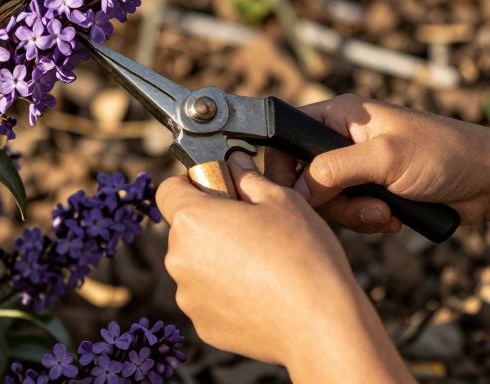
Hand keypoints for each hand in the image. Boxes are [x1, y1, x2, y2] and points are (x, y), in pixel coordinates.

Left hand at [156, 153, 410, 380]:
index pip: (168, 190)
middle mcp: (179, 259)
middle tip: (253, 228)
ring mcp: (189, 297)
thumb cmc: (303, 255)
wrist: (321, 324)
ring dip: (218, 261)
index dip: (193, 184)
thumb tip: (234, 163)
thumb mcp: (281, 200)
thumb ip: (248, 177)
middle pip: (185, 230)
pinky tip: (261, 294)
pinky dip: (226, 294)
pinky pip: (208, 298)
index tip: (220, 189)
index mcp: (192, 220)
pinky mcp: (203, 326)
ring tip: (263, 266)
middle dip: (211, 224)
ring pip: (196, 266)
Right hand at [265, 94, 489, 233]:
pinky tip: (396, 218)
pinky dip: (371, 222)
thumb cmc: (444, 154)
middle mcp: (345, 138)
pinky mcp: (374, 192)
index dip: (282, 165)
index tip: (291, 193)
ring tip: (387, 213)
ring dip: (355, 215)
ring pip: (329, 201)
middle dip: (332, 201)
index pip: (288, 134)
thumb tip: (295, 190)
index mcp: (342, 115)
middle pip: (305, 177)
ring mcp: (360, 167)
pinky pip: (351, 214)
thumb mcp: (384, 158)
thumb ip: (334, 169)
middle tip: (363, 207)